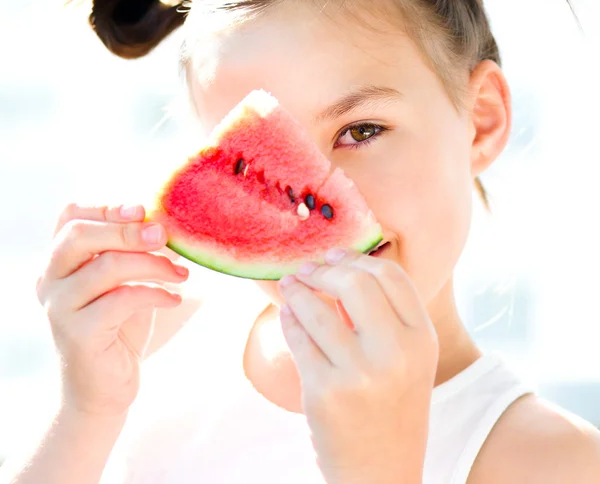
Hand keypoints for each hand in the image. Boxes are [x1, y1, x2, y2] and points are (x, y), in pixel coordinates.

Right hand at [36, 203, 188, 416]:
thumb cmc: (119, 327)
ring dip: (153, 264)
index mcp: (59, 262)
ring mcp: (59, 308)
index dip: (107, 206)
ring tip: (181, 274)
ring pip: (106, 266)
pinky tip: (174, 299)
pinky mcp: (78, 334)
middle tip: (164, 234)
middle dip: (128, 229)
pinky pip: (122, 299)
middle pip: (79, 234)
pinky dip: (156, 293)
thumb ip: (132, 251)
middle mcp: (50, 281)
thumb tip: (165, 220)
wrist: (105, 389)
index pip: (70, 216)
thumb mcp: (125, 281)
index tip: (144, 209)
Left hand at [277, 248, 438, 483]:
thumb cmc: (391, 408)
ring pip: (317, 308)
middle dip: (323, 269)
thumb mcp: (407, 360)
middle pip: (354, 283)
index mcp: (422, 339)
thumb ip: (385, 315)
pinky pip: (298, 338)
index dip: (357, 259)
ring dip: (297, 290)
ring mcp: (360, 374)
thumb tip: (339, 267)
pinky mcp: (325, 392)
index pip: (391, 276)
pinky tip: (287, 314)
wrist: (381, 474)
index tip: (335, 256)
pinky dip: (288, 319)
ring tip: (289, 284)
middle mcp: (396, 353)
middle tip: (307, 269)